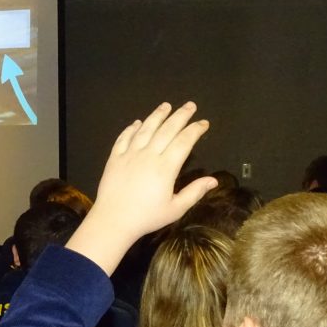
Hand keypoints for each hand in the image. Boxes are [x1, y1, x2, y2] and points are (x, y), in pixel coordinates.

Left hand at [66, 101, 216, 275]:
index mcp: (166, 167)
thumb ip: (194, 192)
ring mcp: (130, 155)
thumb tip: (213, 180)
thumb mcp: (175, 208)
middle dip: (180, 115)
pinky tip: (137, 123)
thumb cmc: (146, 217)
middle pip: (167, 129)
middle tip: (190, 106)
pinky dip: (131, 129)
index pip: (184, 141)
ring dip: (157, 116)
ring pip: (145, 129)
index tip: (203, 123)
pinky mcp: (115, 158)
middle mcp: (148, 155)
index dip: (195, 130)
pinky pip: (124, 138)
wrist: (113, 220)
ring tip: (166, 106)